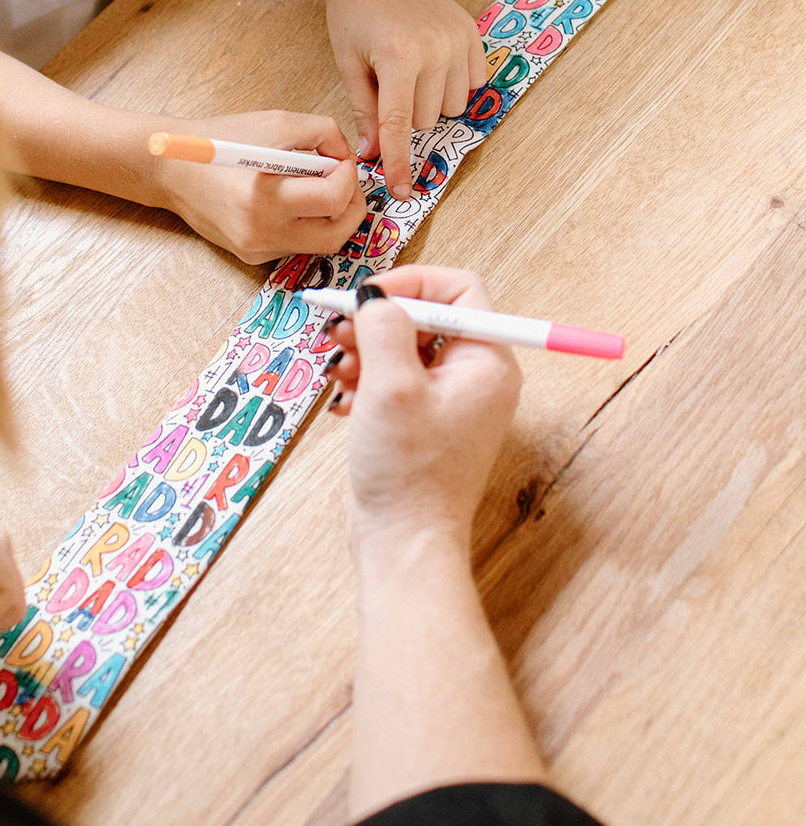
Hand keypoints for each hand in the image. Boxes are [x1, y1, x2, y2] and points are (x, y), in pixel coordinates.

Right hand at [151, 110, 366, 265]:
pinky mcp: (252, 256)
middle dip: (352, 207)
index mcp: (264, 195)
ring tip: (324, 190)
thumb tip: (345, 158)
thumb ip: (322, 132)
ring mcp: (256, 249)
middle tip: (347, 183)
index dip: (349, 178)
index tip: (342, 162)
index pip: (333, 200)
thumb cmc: (221, 141)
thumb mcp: (276, 122)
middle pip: (336, 235)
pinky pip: (296, 246)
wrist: (171, 169)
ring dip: (332, 219)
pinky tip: (295, 202)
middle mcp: (261, 231)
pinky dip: (307, 225)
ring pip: (319, 245)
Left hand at [322, 0, 486, 200]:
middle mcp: (435, 48)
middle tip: (386, 83)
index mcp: (398, 57)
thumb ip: (365, 111)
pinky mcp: (473, 32)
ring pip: (452, 106)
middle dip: (407, 115)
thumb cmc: (353, 12)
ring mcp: (458, 39)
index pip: (401, 125)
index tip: (402, 191)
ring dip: (431, 101)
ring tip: (409, 71)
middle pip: (428, 119)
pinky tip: (432, 65)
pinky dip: (452, 85)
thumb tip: (374, 155)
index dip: (399, 162)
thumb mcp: (348, 63)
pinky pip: (472, 84)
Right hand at [326, 269, 520, 551]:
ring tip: (337, 372)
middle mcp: (476, 377)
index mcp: (487, 361)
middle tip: (338, 333)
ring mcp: (451, 402)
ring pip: (404, 349)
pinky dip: (366, 382)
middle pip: (426, 317)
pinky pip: (395, 381)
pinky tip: (344, 403)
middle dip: (378, 321)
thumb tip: (374, 295)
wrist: (404, 542)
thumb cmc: (408, 471)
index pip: (459, 290)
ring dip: (365, 352)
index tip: (367, 295)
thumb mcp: (391, 385)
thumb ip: (383, 326)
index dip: (410, 283)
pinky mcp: (425, 423)